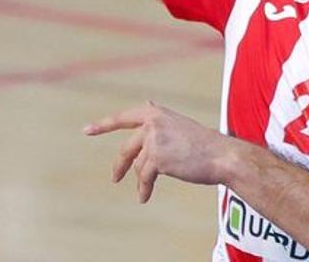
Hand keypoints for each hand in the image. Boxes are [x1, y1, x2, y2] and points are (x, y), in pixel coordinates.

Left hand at [83, 101, 234, 202]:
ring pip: (139, 165)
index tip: (87, 130)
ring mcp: (153, 139)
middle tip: (115, 177)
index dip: (104, 125)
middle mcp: (152, 123)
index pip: (124, 117)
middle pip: (127, 148)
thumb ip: (158, 130)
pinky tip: (144, 197)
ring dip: (142, 180)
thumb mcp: (178, 128)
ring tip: (144, 190)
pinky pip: (145, 177)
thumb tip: (138, 145)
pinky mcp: (156, 158)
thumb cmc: (205, 146)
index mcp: (157, 112)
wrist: (222, 156)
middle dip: (120, 165)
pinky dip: (144, 188)